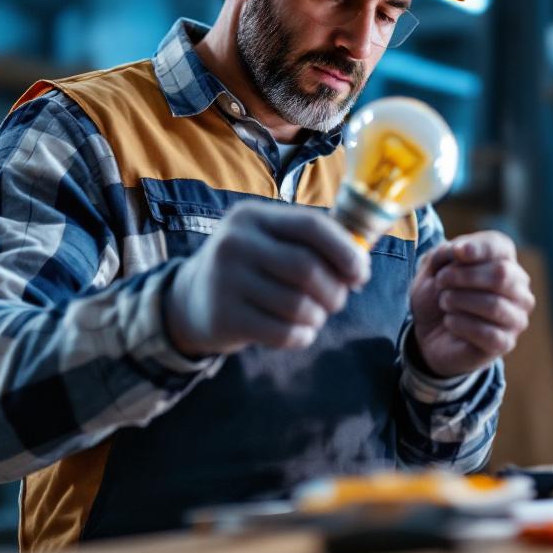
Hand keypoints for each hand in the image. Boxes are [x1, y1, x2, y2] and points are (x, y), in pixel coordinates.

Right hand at [165, 201, 370, 355]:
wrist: (191, 299)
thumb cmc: (250, 267)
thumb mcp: (270, 241)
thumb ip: (312, 244)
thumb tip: (360, 263)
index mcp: (253, 216)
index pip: (311, 226)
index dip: (346, 251)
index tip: (361, 274)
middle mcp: (235, 243)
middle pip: (308, 269)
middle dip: (335, 290)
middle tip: (337, 301)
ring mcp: (225, 281)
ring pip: (298, 305)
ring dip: (319, 316)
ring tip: (314, 315)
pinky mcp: (224, 317)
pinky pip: (282, 333)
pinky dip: (303, 336)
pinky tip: (301, 332)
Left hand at [408, 230, 534, 377]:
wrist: (428, 333)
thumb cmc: (439, 295)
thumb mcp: (432, 268)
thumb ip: (445, 254)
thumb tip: (461, 251)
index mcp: (504, 261)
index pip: (501, 246)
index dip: (479, 248)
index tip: (457, 253)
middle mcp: (518, 288)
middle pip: (501, 274)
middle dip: (463, 276)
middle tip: (440, 281)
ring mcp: (515, 317)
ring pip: (494, 305)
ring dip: (460, 301)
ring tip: (444, 301)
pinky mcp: (505, 342)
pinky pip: (487, 333)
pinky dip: (461, 324)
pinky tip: (449, 321)